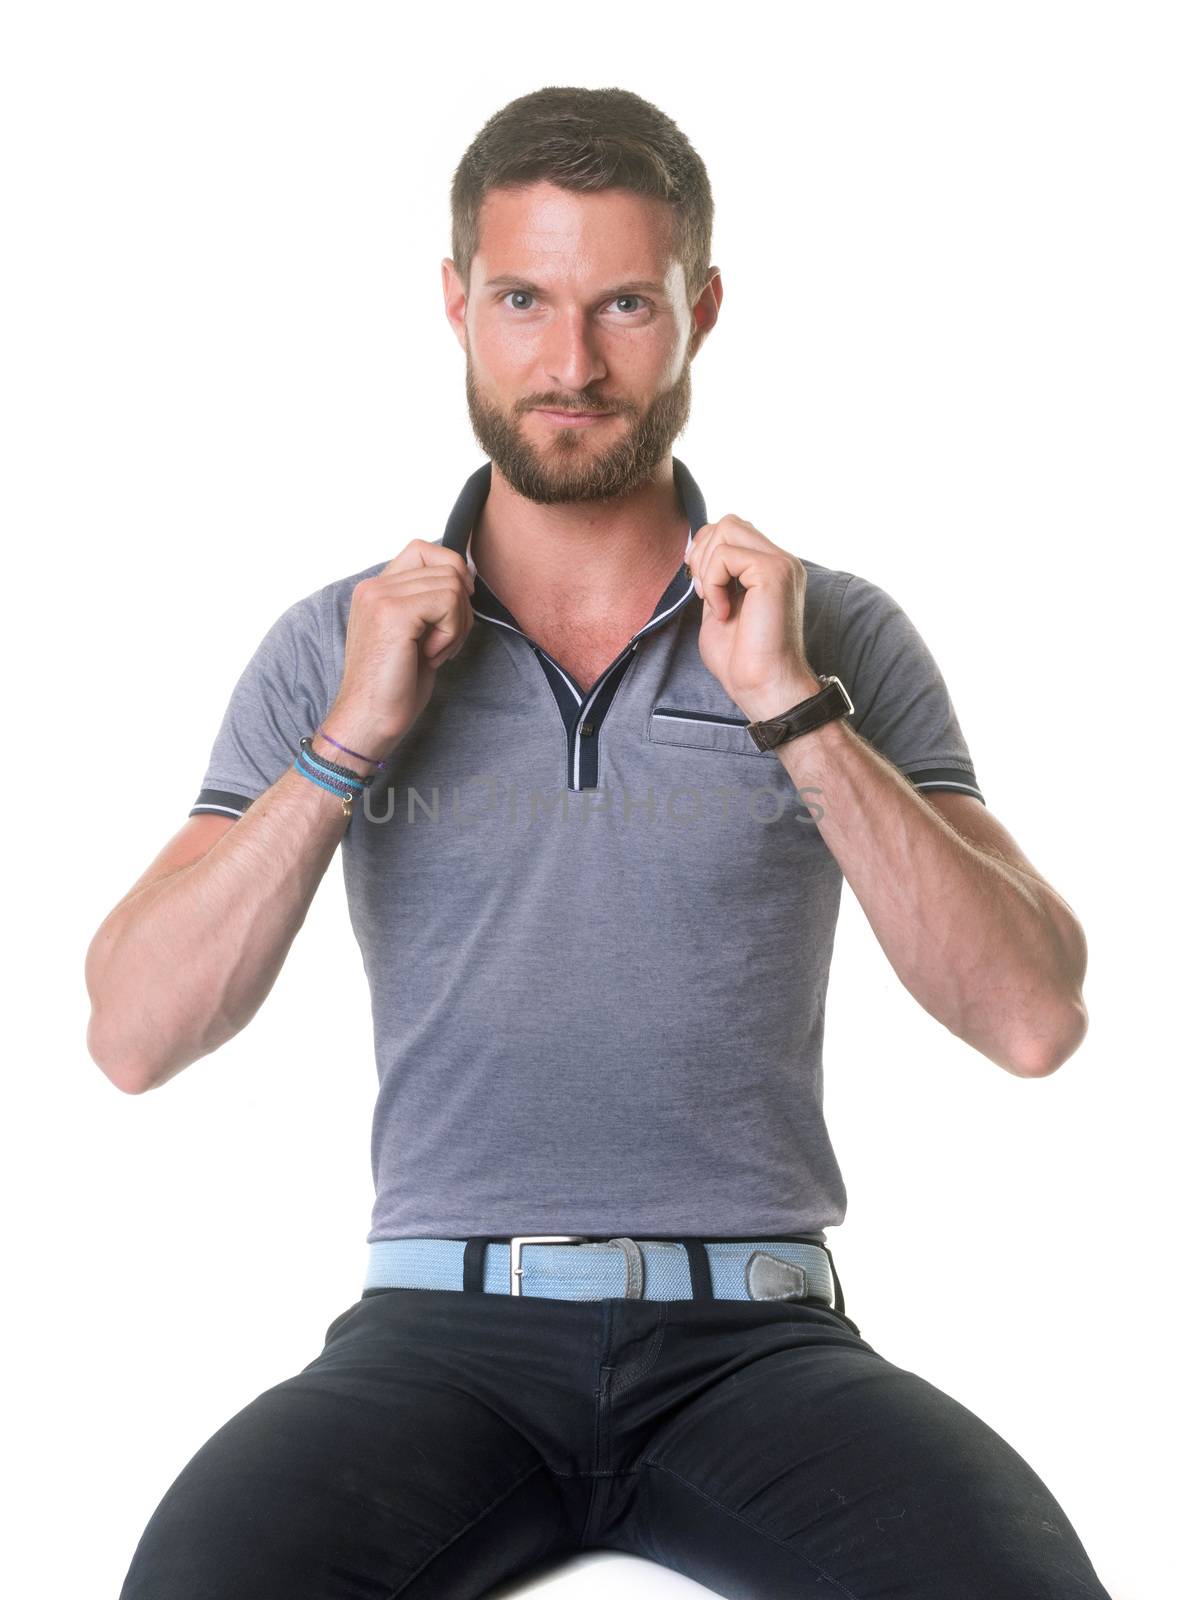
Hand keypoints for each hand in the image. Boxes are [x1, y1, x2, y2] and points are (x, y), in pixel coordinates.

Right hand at [325, 540, 476, 758]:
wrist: (369, 720)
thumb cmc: (394, 687)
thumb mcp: (416, 635)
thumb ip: (430, 603)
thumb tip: (466, 579)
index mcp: (376, 589)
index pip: (425, 550)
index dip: (451, 573)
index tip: (454, 611)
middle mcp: (374, 586)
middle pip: (446, 565)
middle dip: (460, 608)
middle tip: (442, 643)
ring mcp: (381, 596)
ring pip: (452, 583)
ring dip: (457, 624)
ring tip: (433, 652)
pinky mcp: (393, 612)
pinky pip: (449, 602)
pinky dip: (452, 633)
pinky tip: (430, 657)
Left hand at [685, 515, 820, 721]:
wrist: (763, 687)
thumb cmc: (741, 660)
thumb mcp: (718, 607)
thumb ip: (713, 578)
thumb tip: (696, 552)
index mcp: (769, 568)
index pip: (732, 530)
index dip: (705, 551)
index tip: (699, 587)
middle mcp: (781, 560)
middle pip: (728, 522)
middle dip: (702, 552)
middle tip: (703, 594)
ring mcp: (781, 564)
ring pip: (726, 528)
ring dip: (706, 567)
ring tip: (714, 603)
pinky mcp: (774, 572)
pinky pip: (726, 555)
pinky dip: (713, 583)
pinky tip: (723, 612)